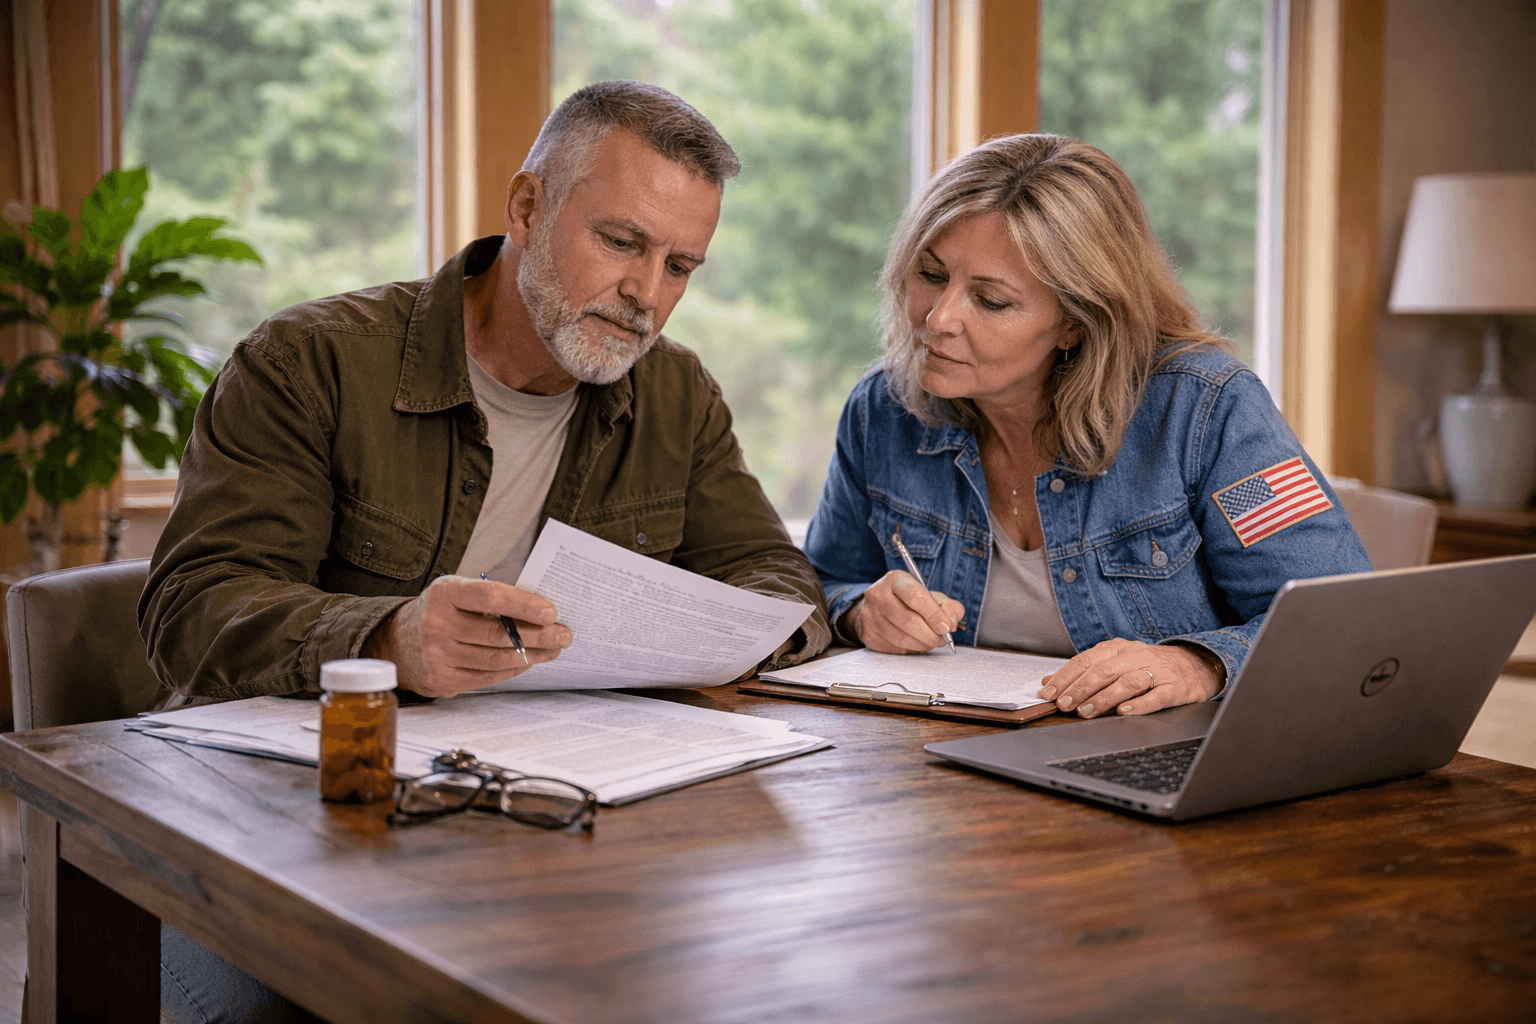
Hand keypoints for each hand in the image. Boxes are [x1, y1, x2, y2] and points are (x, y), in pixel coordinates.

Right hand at [363, 575, 571, 697]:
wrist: (397, 642)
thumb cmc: (439, 612)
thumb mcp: (456, 593)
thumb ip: (489, 598)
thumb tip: (540, 611)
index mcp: (444, 594)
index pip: (491, 597)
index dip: (524, 605)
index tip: (551, 612)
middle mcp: (437, 624)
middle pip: (498, 634)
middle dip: (539, 635)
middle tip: (564, 634)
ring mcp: (437, 655)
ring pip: (496, 659)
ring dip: (532, 655)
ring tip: (553, 649)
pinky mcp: (442, 680)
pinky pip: (487, 677)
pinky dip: (513, 670)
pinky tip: (528, 662)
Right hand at [847, 571, 965, 653]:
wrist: (879, 607)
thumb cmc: (910, 601)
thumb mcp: (931, 596)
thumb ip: (948, 606)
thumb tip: (951, 624)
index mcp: (895, 579)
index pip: (916, 597)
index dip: (934, 615)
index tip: (947, 628)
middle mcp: (877, 595)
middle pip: (909, 621)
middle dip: (931, 635)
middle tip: (941, 640)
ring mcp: (869, 615)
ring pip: (901, 638)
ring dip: (922, 645)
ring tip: (929, 642)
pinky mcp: (867, 634)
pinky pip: (893, 648)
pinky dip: (909, 649)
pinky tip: (913, 643)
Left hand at [1037, 640, 1224, 717]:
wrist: (1196, 664)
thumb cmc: (1149, 665)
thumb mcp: (1115, 661)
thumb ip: (1083, 671)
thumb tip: (1048, 681)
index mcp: (1117, 648)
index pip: (1085, 660)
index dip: (1065, 677)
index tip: (1048, 693)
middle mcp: (1135, 656)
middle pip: (1104, 670)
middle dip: (1081, 688)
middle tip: (1065, 705)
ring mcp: (1156, 671)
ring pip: (1127, 682)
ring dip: (1104, 698)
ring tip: (1086, 712)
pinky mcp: (1175, 688)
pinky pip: (1156, 696)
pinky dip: (1139, 705)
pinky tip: (1124, 712)